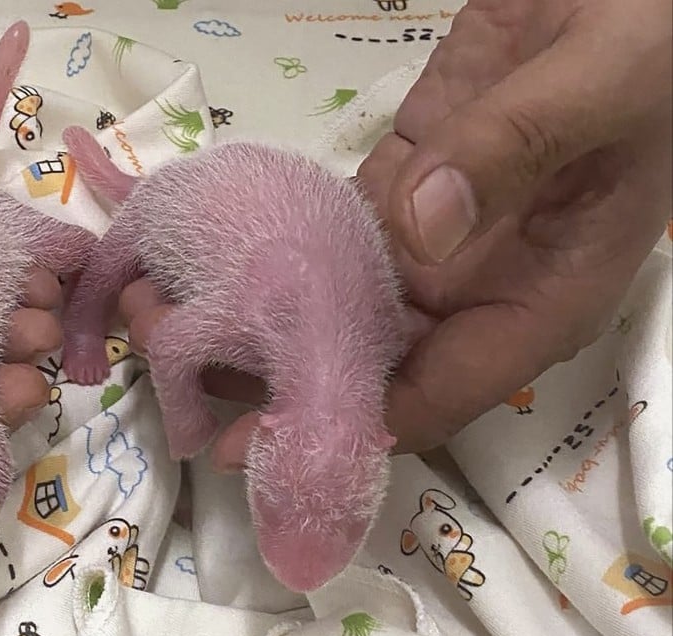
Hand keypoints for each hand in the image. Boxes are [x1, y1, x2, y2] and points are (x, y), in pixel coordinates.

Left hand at [120, 0, 671, 463]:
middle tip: (172, 367)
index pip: (436, 396)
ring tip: (163, 316)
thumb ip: (518, 149)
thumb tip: (419, 230)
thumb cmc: (648, 40)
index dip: (346, 428)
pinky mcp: (398, 184)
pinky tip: (204, 259)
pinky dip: (269, 250)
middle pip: (365, 363)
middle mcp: (475, 287)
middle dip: (274, 379)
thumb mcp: (602, 86)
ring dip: (255, 318)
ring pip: (334, 303)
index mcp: (540, 298)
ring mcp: (431, 237)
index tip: (253, 442)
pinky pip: (327, 234)